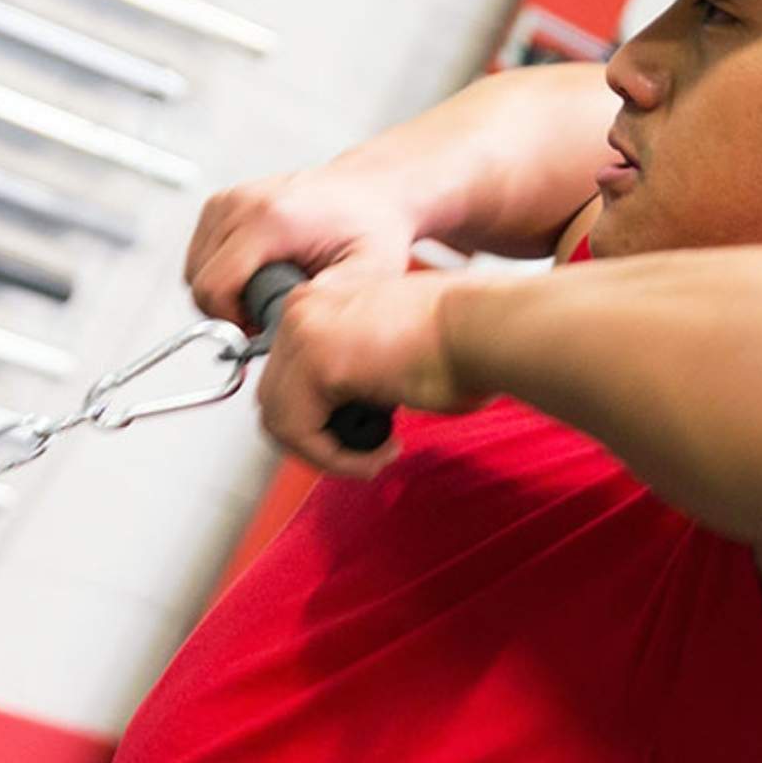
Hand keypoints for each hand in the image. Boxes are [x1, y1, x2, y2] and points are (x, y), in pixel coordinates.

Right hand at [185, 162, 421, 330]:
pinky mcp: (222, 202)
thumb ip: (325, 302)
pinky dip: (219, 271)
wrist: (371, 190)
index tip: (259, 328)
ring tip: (264, 293)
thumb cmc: (371, 227)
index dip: (231, 321)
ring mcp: (229, 199)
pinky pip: (199, 253)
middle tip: (266, 313)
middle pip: (197, 281)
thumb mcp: (367, 273)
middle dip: (226, 309)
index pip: (213, 286)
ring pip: (193, 269)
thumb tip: (284, 326)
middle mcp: (243, 202)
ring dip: (222, 292)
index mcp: (272, 218)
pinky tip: (254, 274)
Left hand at [256, 265, 487, 477]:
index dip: (315, 422)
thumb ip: (347, 378)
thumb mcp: (383, 356)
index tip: (355, 439)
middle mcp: (302, 310)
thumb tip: (330, 415)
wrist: (487, 328)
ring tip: (372, 458)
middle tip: (359, 456)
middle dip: (314, 441)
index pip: (284, 378)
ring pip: (281, 423)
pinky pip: (303, 436)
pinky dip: (335, 460)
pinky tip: (376, 456)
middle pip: (274, 400)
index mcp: (318, 302)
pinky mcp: (317, 364)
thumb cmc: (460, 341)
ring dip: (325, 454)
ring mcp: (304, 332)